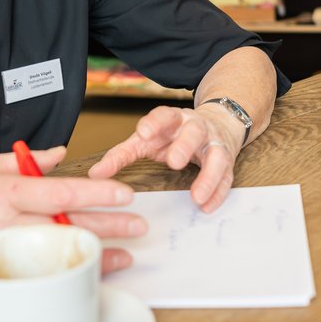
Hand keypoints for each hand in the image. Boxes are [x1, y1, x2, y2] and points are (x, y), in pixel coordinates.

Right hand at [0, 147, 146, 277]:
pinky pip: (33, 271)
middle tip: (137, 226)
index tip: (124, 194)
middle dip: (106, 227)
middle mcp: (0, 222)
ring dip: (92, 254)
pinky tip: (84, 269)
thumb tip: (58, 154)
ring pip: (54, 253)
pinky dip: (62, 269)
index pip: (57, 192)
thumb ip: (22, 160)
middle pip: (64, 226)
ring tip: (123, 255)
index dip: (94, 194)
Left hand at [88, 104, 242, 213]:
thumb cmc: (172, 136)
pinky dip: (218, 191)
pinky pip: (226, 175)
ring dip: (208, 175)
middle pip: (194, 130)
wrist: (216, 124)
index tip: (142, 133)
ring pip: (216, 153)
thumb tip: (94, 175)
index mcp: (173, 119)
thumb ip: (121, 155)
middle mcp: (195, 127)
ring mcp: (213, 142)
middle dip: (184, 145)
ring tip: (196, 196)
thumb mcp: (146, 140)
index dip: (153, 122)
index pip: (163, 115)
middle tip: (174, 162)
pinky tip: (207, 206)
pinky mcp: (226, 159)